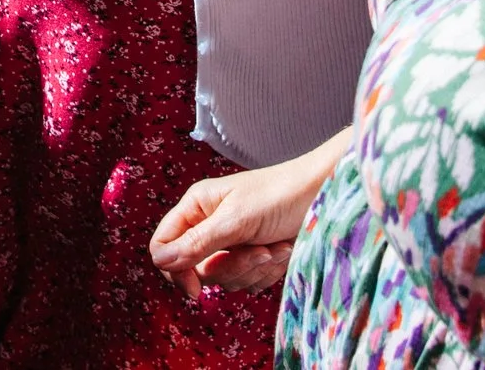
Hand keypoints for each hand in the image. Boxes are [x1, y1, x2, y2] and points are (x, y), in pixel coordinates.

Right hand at [150, 145, 335, 298]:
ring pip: (226, 280)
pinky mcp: (254, 258)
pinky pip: (249, 283)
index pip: (164, 246)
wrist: (324, 196)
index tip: (197, 288)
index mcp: (196, 207)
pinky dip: (268, 272)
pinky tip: (283, 250)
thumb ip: (197, 243)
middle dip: (231, 267)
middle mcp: (209, 226)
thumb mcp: (235, 220)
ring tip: (276, 245)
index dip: (174, 269)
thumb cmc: (279, 196)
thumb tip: (160, 261)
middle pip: (198, 270)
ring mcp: (232, 244)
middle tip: (257, 250)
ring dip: (255, 269)